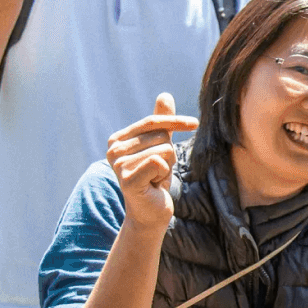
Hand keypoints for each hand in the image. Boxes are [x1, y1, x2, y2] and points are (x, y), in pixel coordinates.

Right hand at [105, 93, 198, 231]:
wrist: (150, 212)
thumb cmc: (154, 178)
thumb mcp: (160, 146)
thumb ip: (161, 123)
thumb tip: (164, 95)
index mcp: (117, 139)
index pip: (153, 121)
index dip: (175, 122)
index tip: (195, 123)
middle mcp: (113, 149)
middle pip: (161, 136)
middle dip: (168, 155)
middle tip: (156, 171)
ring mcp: (118, 164)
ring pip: (164, 150)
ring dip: (167, 167)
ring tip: (154, 178)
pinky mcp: (127, 179)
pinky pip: (160, 162)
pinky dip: (164, 174)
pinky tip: (153, 185)